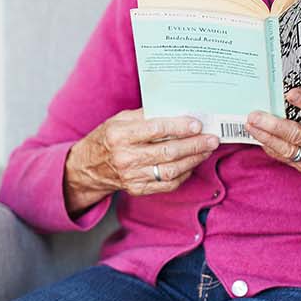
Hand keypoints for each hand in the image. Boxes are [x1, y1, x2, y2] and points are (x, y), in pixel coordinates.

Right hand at [65, 109, 219, 211]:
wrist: (89, 167)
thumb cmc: (108, 138)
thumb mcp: (120, 119)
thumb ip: (146, 115)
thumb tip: (178, 111)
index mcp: (119, 135)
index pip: (156, 129)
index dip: (179, 127)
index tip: (197, 124)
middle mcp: (125, 157)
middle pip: (168, 151)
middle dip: (194, 145)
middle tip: (212, 138)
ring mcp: (132, 176)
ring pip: (171, 170)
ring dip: (194, 159)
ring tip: (206, 150)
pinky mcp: (138, 189)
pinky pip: (167, 184)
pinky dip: (183, 174)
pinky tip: (192, 163)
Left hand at [246, 88, 300, 196]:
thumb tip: (298, 97)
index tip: (290, 93)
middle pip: (296, 134)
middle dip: (272, 125)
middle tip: (255, 115)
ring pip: (286, 149)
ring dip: (266, 137)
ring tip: (250, 126)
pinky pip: (286, 158)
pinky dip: (271, 148)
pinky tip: (260, 139)